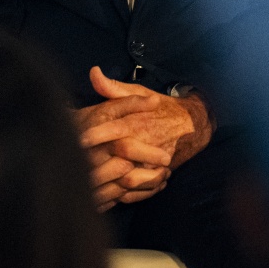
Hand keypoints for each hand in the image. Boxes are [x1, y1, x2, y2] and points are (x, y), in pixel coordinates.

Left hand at [76, 67, 213, 208]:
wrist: (192, 126)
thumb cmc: (160, 107)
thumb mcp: (139, 92)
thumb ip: (113, 87)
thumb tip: (93, 72)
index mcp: (138, 121)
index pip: (115, 129)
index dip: (96, 134)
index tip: (76, 138)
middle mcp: (146, 141)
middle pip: (122, 154)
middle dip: (99, 160)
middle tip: (76, 164)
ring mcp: (153, 161)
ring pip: (130, 177)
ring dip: (109, 182)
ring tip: (87, 183)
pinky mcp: (157, 174)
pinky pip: (139, 190)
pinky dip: (122, 194)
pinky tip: (104, 194)